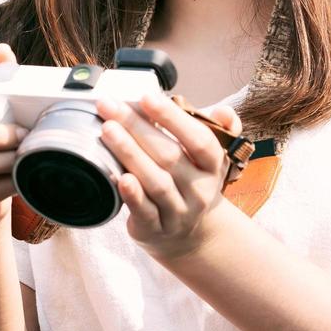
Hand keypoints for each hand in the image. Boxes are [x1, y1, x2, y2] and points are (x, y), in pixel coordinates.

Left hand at [97, 93, 242, 258]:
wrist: (187, 233)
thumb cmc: (188, 180)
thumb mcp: (206, 156)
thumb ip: (213, 128)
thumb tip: (222, 111)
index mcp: (212, 165)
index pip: (199, 139)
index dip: (173, 117)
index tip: (146, 97)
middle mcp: (199, 189)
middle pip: (169, 156)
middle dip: (136, 127)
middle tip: (109, 106)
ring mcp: (178, 212)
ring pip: (155, 181)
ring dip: (129, 153)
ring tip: (107, 130)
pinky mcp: (155, 229)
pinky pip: (145, 211)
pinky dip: (132, 194)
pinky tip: (119, 176)